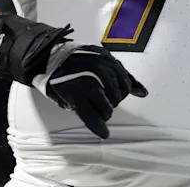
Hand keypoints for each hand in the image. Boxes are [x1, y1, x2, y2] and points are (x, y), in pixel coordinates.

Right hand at [0, 15, 146, 138]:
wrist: (46, 57)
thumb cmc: (74, 61)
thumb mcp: (99, 60)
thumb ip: (121, 74)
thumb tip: (143, 92)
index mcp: (107, 59)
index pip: (126, 82)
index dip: (121, 91)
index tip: (112, 94)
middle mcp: (100, 69)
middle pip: (118, 95)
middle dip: (113, 101)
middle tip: (100, 100)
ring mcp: (87, 82)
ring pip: (108, 107)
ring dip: (105, 112)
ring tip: (95, 108)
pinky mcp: (74, 95)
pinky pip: (91, 115)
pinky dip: (98, 126)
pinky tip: (103, 132)